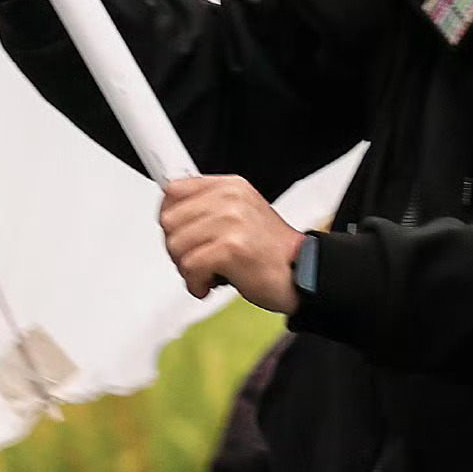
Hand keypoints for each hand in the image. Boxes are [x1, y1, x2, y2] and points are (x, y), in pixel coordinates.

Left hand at [158, 175, 303, 309]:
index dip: (170, 218)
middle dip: (177, 248)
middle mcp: (231, 199)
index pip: (173, 190)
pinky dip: (196, 283)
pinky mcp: (232, 249)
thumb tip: (170, 214)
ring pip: (176, 246)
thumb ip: (209, 209)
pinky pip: (190, 267)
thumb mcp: (241, 215)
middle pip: (169, 221)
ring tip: (208, 273)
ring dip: (187, 269)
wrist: (303, 273)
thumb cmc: (271, 251)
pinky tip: (210, 284)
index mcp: (231, 186)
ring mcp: (232, 222)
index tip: (179, 234)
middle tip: (197, 260)